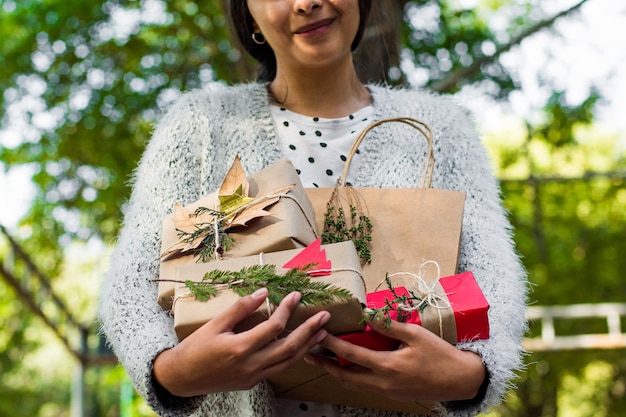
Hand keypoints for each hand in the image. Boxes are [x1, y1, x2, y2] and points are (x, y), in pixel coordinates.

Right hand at [153, 288, 329, 396]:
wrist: (181, 378)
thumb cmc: (194, 348)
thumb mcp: (214, 324)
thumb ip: (240, 308)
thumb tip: (263, 292)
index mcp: (240, 348)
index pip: (273, 327)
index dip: (287, 309)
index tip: (296, 295)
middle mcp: (251, 365)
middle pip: (289, 347)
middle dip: (309, 331)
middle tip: (324, 316)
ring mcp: (253, 376)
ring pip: (288, 362)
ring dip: (307, 346)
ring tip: (321, 331)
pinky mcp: (253, 382)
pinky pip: (279, 368)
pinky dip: (293, 356)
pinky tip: (301, 346)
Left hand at [306, 317, 485, 402]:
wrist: (461, 380)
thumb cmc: (440, 355)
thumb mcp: (416, 335)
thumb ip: (389, 326)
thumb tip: (367, 316)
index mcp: (387, 366)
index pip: (351, 354)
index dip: (332, 344)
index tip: (318, 334)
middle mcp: (383, 383)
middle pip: (345, 376)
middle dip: (326, 366)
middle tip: (309, 355)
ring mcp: (388, 391)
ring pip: (355, 384)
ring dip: (339, 372)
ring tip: (326, 361)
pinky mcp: (394, 394)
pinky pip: (367, 386)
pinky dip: (355, 376)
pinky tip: (354, 366)